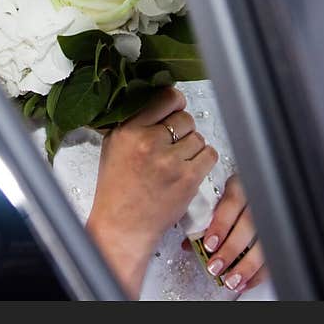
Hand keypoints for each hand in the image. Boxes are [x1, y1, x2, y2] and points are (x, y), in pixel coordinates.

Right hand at [85, 87, 218, 296]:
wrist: (123, 224)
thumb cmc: (116, 189)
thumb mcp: (114, 146)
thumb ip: (133, 123)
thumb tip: (159, 103)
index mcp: (128, 130)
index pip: (165, 99)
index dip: (175, 103)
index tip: (175, 109)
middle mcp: (148, 142)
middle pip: (185, 118)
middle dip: (183, 129)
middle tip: (173, 143)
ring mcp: (169, 161)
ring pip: (198, 137)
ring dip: (193, 147)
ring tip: (178, 160)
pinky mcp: (187, 178)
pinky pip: (209, 155)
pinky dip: (204, 159)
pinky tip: (190, 167)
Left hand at [201, 175, 267, 293]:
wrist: (253, 191)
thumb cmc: (230, 199)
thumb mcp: (217, 200)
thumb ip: (205, 219)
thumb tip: (189, 244)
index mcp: (240, 187)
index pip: (232, 203)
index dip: (221, 225)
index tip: (209, 244)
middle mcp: (257, 201)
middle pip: (249, 225)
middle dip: (231, 250)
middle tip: (215, 266)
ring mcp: (271, 217)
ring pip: (264, 242)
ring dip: (247, 266)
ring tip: (231, 280)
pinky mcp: (278, 235)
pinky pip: (274, 256)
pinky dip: (260, 273)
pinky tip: (246, 282)